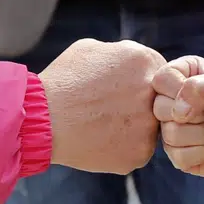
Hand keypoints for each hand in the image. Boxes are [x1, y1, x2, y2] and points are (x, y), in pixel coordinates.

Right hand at [40, 39, 167, 173]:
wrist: (41, 119)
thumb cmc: (63, 81)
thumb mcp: (92, 49)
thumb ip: (122, 53)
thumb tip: (132, 61)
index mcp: (144, 61)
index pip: (161, 73)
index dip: (142, 82)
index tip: (125, 89)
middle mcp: (152, 92)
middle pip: (160, 100)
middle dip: (142, 104)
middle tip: (115, 109)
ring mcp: (149, 125)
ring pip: (150, 126)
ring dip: (134, 126)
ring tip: (103, 124)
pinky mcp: (140, 153)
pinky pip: (138, 149)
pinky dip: (123, 146)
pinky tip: (100, 140)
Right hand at [151, 56, 203, 178]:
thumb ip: (201, 87)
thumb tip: (178, 112)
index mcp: (182, 74)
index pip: (161, 80)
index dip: (181, 91)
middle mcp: (172, 100)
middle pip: (159, 108)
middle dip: (195, 114)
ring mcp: (172, 127)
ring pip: (169, 135)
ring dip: (201, 134)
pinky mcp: (177, 153)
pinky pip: (177, 157)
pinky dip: (200, 153)